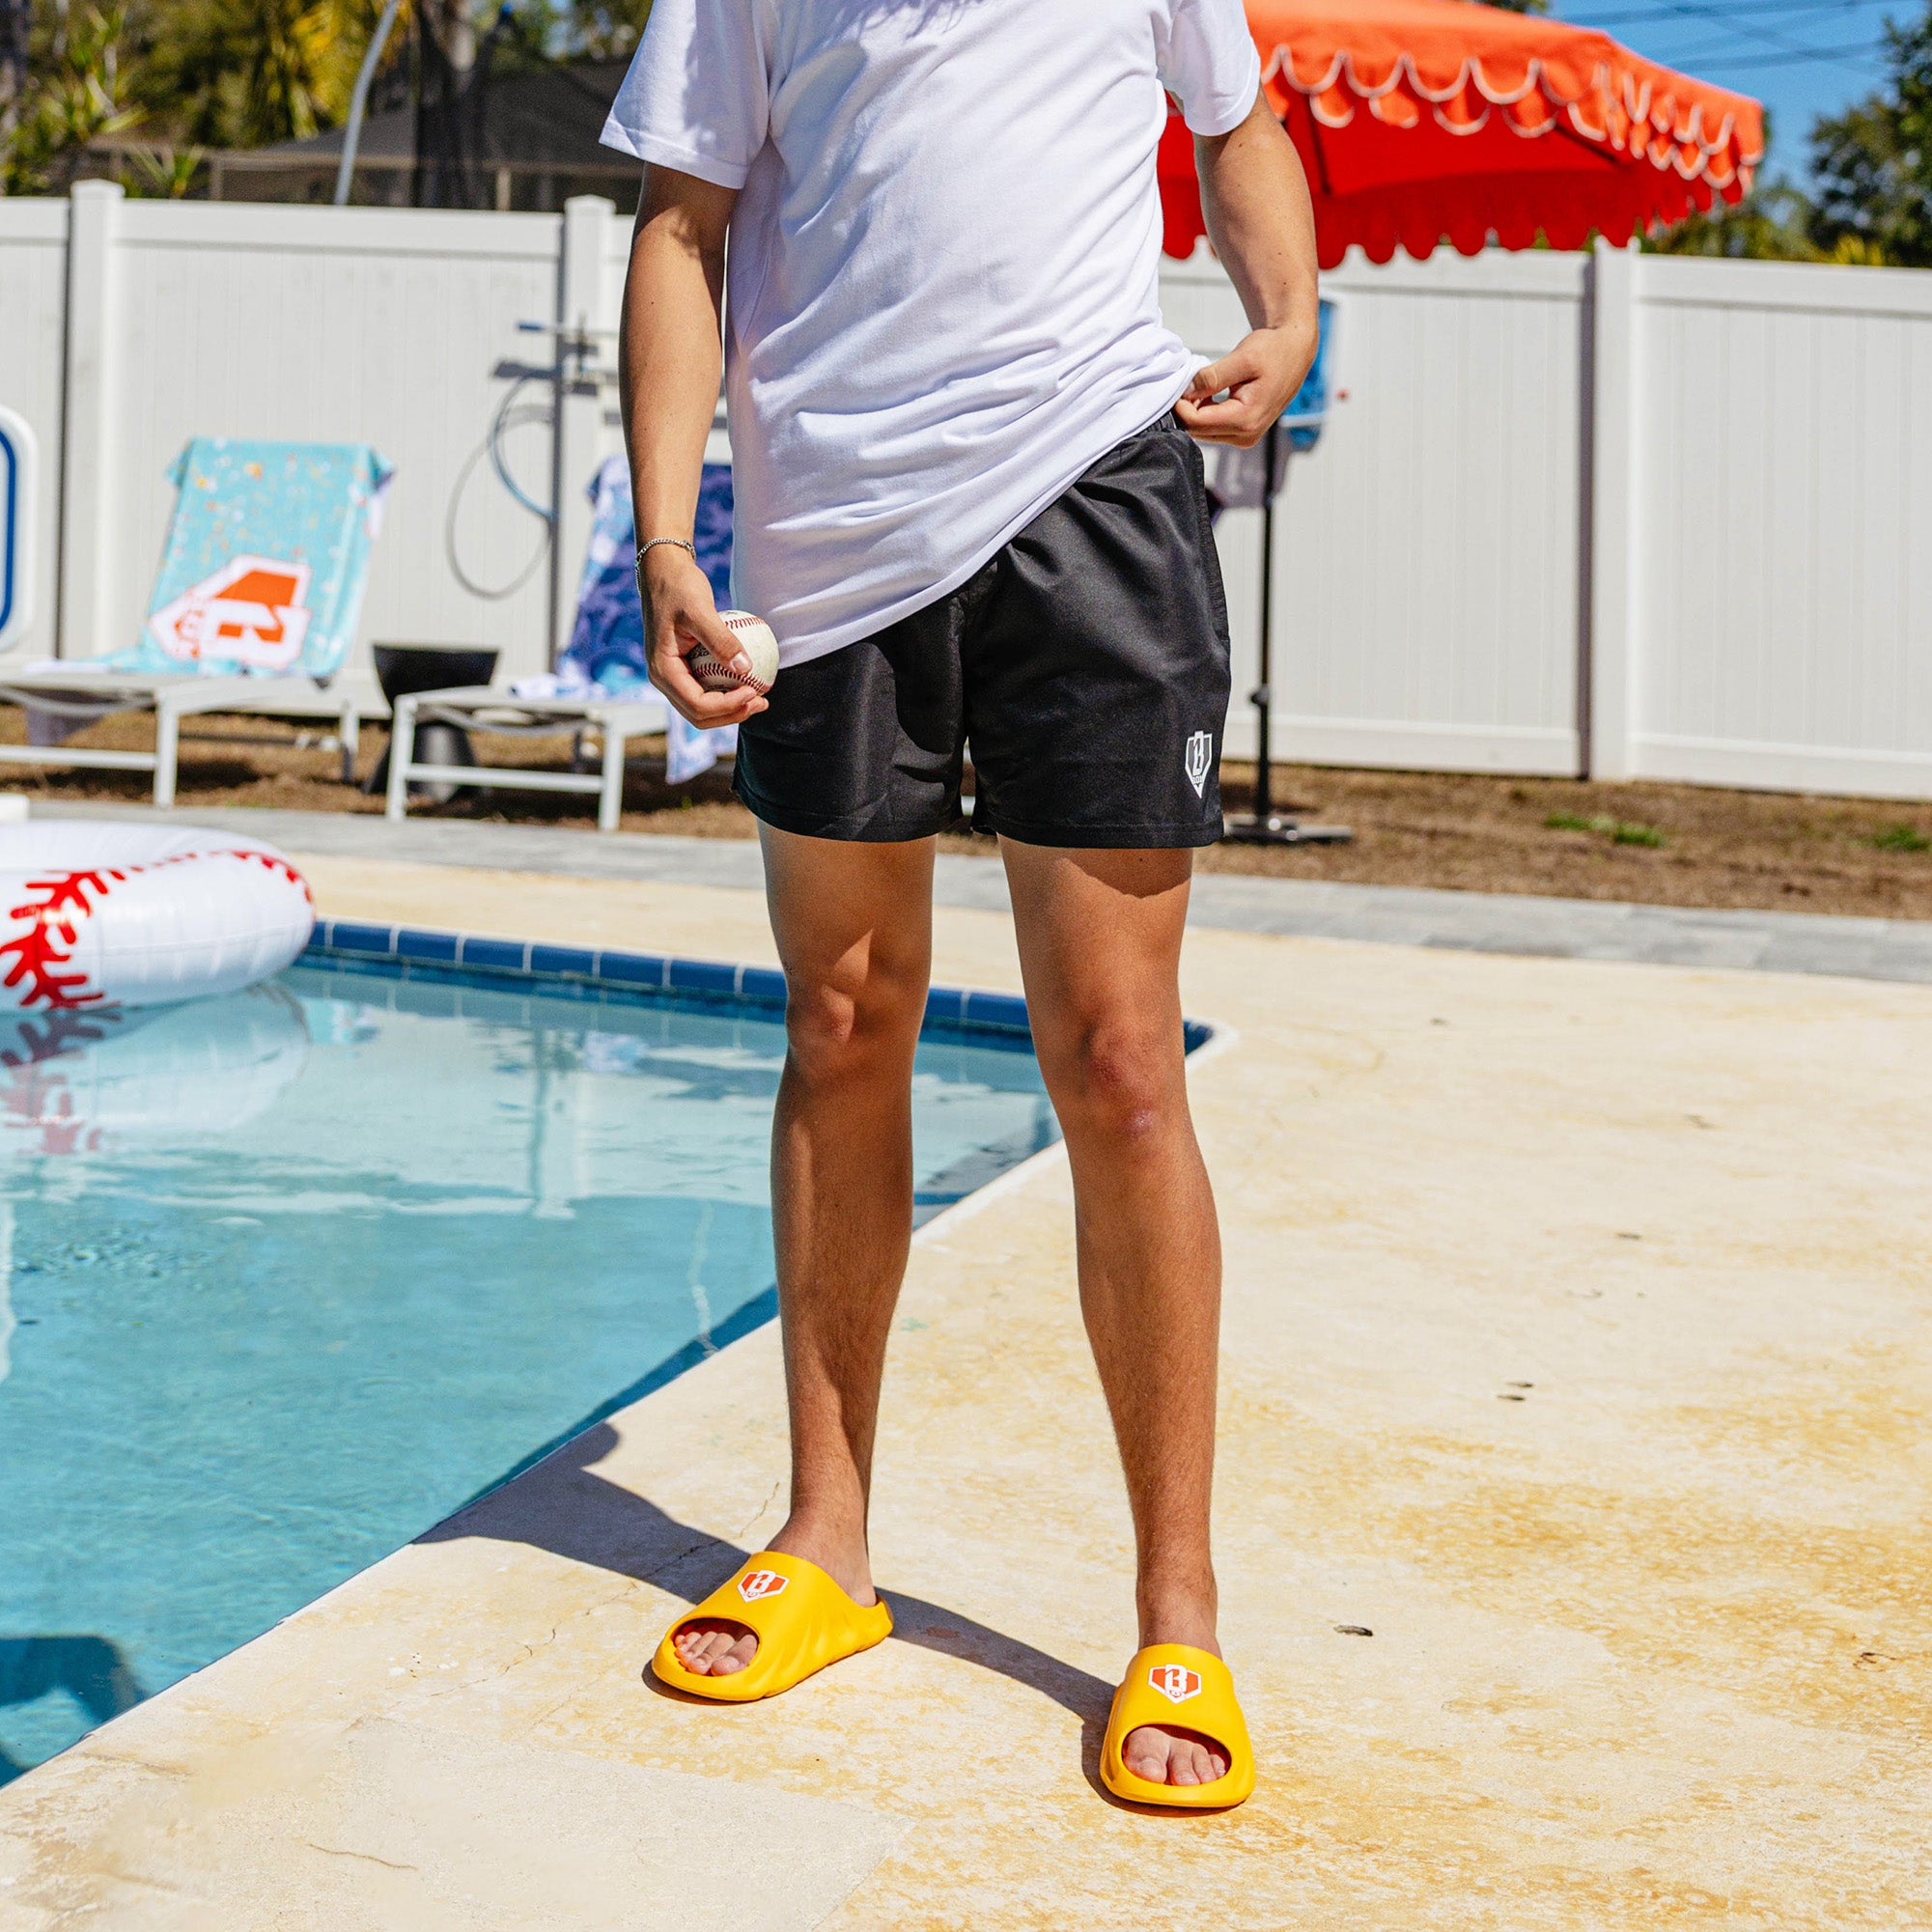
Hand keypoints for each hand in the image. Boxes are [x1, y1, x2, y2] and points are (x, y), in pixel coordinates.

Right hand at [639, 547, 770, 729]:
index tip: (754, 690)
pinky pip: (705, 691)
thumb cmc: (679, 587)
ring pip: (701, 709)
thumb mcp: (700, 609)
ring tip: (760, 698)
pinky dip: (726, 694)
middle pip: (698, 715)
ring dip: (730, 710)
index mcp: (662, 670)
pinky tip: (749, 683)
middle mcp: (663, 679)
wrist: (663, 572)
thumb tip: (746, 669)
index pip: (696, 704)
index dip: (728, 705)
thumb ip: (721, 640)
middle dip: (731, 714)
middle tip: (762, 702)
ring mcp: (672, 676)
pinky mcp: (682, 669)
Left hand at [1173, 321, 1318, 447]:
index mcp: (1246, 419)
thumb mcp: (1242, 358)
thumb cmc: (1274, 351)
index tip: (1181, 383)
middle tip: (1192, 381)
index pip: (1197, 423)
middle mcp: (1246, 435)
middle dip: (1188, 408)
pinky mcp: (1243, 433)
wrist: (1294, 351)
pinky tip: (1212, 393)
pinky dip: (1206, 412)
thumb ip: (1212, 377)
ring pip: (1203, 431)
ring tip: (1205, 384)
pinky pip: (1213, 429)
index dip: (1181, 404)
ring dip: (1196, 410)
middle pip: (1198, 431)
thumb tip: (1186, 392)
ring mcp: (1245, 437)